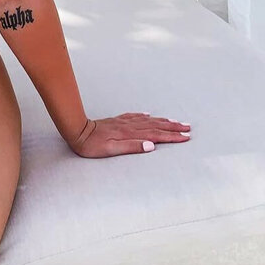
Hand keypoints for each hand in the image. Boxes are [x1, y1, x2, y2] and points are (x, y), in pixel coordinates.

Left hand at [69, 113, 190, 157]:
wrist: (77, 131)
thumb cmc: (92, 145)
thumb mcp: (111, 150)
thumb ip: (131, 147)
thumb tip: (151, 146)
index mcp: (130, 134)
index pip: (156, 135)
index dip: (172, 137)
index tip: (185, 137)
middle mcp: (129, 126)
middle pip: (155, 126)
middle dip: (172, 127)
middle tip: (187, 127)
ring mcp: (123, 122)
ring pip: (147, 120)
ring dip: (162, 121)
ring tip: (175, 121)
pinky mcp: (117, 121)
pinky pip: (135, 116)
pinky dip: (145, 116)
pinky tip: (149, 115)